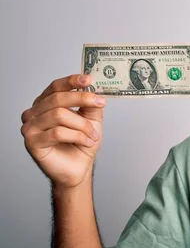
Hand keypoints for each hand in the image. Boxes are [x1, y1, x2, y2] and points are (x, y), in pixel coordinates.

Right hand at [20, 74, 105, 190]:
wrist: (79, 167)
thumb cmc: (81, 143)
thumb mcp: (91, 119)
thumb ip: (91, 104)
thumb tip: (93, 89)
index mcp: (45, 104)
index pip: (55, 87)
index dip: (71, 81)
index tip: (88, 79)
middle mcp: (34, 113)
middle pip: (57, 99)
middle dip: (82, 99)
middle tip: (100, 103)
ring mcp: (30, 128)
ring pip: (59, 115)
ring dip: (82, 125)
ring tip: (93, 135)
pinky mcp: (32, 142)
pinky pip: (57, 132)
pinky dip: (77, 136)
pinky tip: (86, 142)